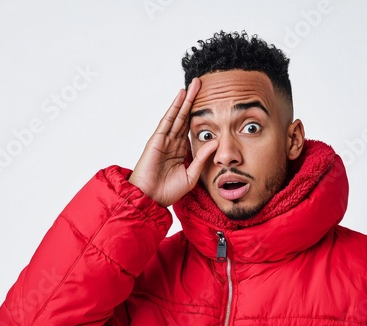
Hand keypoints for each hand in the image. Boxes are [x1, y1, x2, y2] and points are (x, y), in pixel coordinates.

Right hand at [129, 78, 217, 206]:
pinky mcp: (156, 140)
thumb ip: (202, 159)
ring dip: (185, 100)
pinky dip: (174, 107)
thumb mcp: (191, 176)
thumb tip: (216, 142)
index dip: (199, 115)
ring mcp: (164, 140)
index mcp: (181, 151)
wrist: (150, 199)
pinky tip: (180, 96)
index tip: (209, 103)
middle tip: (202, 85)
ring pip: (177, 115)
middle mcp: (173, 143)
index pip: (191, 128)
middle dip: (193, 101)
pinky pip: (168, 120)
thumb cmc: (168, 192)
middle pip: (185, 117)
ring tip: (193, 85)